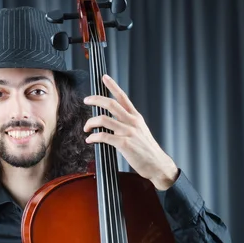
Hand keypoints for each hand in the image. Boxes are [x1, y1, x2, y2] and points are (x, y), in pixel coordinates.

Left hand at [83, 74, 178, 190]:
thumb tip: (114, 120)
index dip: (112, 85)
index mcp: (136, 117)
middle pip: (110, 104)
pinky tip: (90, 140)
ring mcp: (128, 132)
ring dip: (90, 122)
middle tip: (86, 100)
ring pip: (103, 119)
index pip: (123, 97)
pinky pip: (104, 136)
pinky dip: (93, 137)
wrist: (157, 164)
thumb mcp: (140, 131)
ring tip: (86, 127)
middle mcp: (132, 121)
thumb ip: (129, 123)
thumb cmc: (147, 151)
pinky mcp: (124, 144)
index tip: (104, 77)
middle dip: (95, 99)